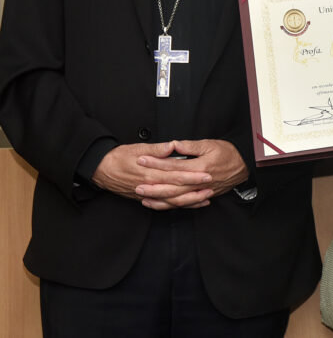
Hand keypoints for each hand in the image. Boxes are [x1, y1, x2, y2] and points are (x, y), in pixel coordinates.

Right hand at [92, 141, 212, 207]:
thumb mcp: (137, 148)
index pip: (176, 175)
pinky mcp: (144, 198)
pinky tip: (191, 204)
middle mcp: (149, 185)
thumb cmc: (119, 157)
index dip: (192, 175)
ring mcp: (147, 194)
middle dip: (195, 188)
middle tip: (211, 185)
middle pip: (177, 189)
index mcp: (150, 172)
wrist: (101, 169)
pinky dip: (178, 205)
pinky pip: (164, 205)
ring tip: (206, 197)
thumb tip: (171, 146)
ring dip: (190, 200)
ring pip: (172, 201)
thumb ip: (157, 149)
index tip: (207, 173)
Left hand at [133, 139, 247, 209]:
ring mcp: (201, 191)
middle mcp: (199, 182)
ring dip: (160, 199)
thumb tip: (173, 144)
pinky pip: (185, 204)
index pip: (173, 166)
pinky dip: (172, 205)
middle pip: (172, 187)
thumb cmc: (229, 153)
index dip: (156, 163)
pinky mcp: (203, 196)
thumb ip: (190, 146)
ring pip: (177, 199)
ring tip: (144, 197)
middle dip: (153, 186)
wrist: (245, 165)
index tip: (142, 159)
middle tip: (136, 184)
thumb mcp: (210, 144)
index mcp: (200, 167)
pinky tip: (161, 204)